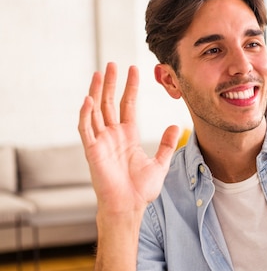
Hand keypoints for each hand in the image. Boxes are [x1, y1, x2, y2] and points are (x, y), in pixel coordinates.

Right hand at [78, 62, 178, 215]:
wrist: (129, 206)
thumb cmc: (141, 189)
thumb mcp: (160, 163)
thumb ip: (167, 144)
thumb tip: (175, 125)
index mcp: (128, 136)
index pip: (128, 105)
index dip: (130, 88)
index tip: (134, 70)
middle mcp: (113, 135)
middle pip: (110, 103)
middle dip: (111, 83)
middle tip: (113, 64)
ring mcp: (101, 142)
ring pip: (97, 111)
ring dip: (97, 92)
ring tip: (99, 73)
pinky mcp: (92, 151)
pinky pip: (86, 129)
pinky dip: (86, 114)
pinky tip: (88, 99)